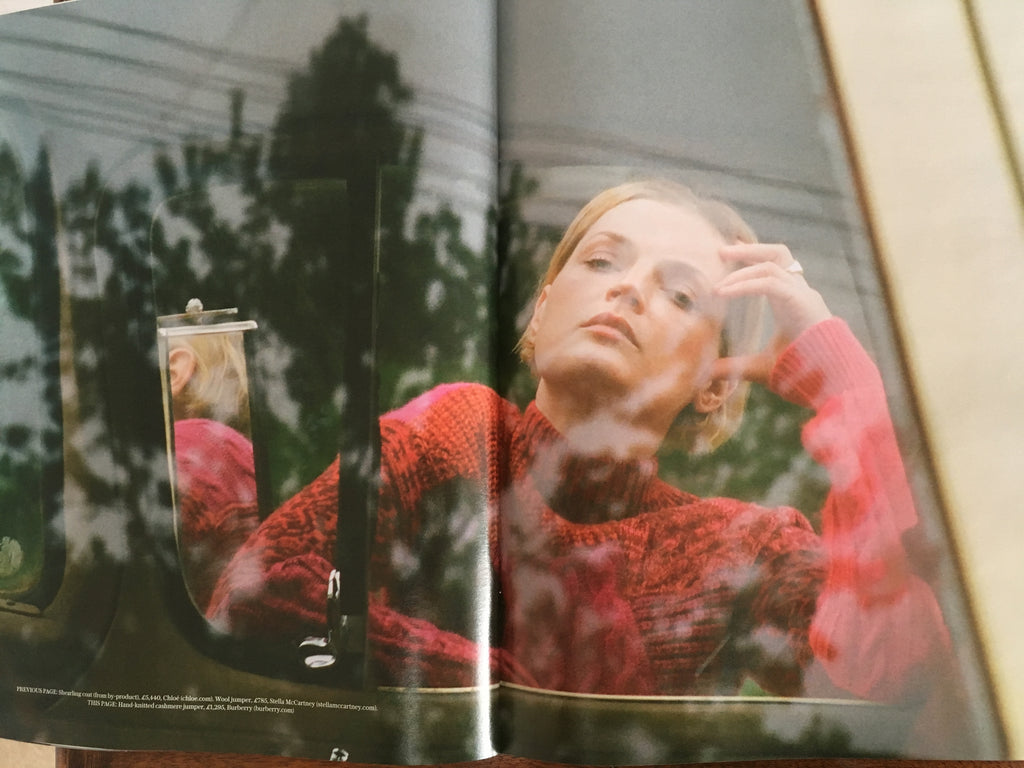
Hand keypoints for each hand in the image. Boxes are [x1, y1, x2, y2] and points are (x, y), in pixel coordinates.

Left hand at [711, 242, 830, 383]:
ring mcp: (803, 295)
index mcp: (793, 302)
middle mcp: (799, 293)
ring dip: (743, 263)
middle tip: (720, 251)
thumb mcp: (759, 367)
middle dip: (749, 249)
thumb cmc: (800, 374)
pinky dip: (745, 284)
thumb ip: (735, 366)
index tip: (729, 254)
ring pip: (773, 262)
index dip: (753, 258)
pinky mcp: (801, 302)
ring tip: (718, 269)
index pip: (775, 268)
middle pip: (778, 255)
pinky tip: (723, 292)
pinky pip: (770, 283)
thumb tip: (707, 372)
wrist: (830, 381)